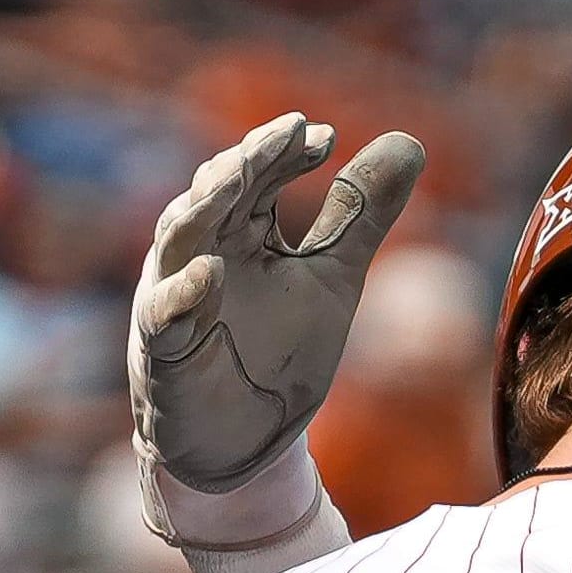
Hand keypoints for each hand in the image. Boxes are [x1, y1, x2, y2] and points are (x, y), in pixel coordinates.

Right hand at [129, 112, 424, 503]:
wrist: (246, 441)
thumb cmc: (279, 351)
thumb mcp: (332, 277)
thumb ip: (361, 215)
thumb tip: (409, 141)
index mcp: (241, 231)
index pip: (259, 175)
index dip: (286, 151)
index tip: (326, 135)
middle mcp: (201, 251)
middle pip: (217, 191)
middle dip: (250, 160)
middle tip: (289, 131)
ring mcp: (175, 298)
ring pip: (179, 238)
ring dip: (207, 204)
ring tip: (241, 172)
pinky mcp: (162, 351)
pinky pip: (163, 316)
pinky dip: (182, 293)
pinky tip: (209, 272)